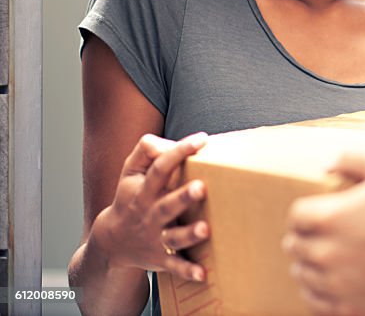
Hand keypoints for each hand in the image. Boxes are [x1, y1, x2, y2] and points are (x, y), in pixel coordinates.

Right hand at [89, 132, 210, 282]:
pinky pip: (175, 266)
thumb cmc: (131, 197)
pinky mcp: (162, 258)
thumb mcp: (130, 172)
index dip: (178, 151)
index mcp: (144, 191)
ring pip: (173, 237)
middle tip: (201, 187)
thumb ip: (147, 150)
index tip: (201, 139)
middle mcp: (150, 214)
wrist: (112, 242)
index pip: (160, 168)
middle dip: (183, 197)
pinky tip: (203, 274)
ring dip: (189, 234)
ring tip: (205, 229)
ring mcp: (156, 238)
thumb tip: (171, 142)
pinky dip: (188, 271)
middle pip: (166, 205)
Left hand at [284, 153, 364, 315]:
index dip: (306, 210)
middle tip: (319, 232)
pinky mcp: (351, 307)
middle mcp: (325, 253)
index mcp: (329, 218)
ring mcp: (337, 284)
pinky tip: (332, 284)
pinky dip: (319, 293)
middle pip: (296, 246)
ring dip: (310, 264)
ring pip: (304, 276)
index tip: (316, 211)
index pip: (296, 215)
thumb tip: (328, 163)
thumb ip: (355, 159)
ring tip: (325, 257)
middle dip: (305, 236)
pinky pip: (318, 304)